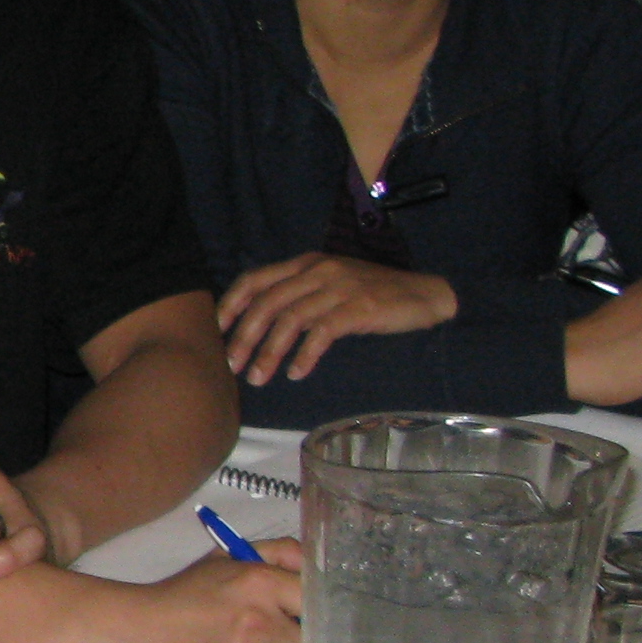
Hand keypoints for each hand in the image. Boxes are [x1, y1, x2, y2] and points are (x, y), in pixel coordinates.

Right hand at [90, 548, 304, 642]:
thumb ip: (277, 553)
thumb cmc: (183, 597)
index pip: (318, 596)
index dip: (320, 609)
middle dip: (307, 640)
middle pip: (317, 638)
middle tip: (290, 639)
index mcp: (259, 580)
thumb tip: (316, 562)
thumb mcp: (226, 561)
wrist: (136, 635)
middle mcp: (260, 619)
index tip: (313, 616)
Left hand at [217, 253, 460, 387]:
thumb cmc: (373, 296)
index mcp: (306, 264)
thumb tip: (261, 326)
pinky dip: (304, 355)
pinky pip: (322, 332)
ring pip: (290, 319)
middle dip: (244, 336)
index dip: (231, 304)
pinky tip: (296, 374)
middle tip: (232, 366)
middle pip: (267, 302)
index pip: (255, 279)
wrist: (424, 295)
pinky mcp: (359, 308)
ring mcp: (339, 288)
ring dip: (269, 351)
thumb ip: (299, 298)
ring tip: (258, 378)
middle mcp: (318, 271)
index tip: (216, 331)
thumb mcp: (330, 288)